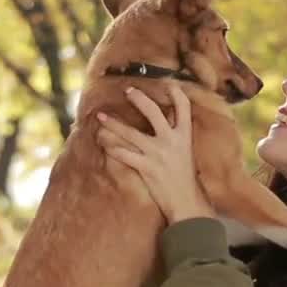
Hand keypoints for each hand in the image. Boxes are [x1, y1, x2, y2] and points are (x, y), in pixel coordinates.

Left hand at [96, 82, 213, 222]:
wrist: (187, 201)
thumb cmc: (185, 177)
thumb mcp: (186, 152)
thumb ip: (177, 135)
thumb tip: (168, 118)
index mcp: (185, 135)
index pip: (183, 106)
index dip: (176, 93)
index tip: (167, 84)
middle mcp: (172, 140)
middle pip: (153, 112)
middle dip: (139, 99)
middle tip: (127, 90)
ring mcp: (158, 153)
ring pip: (130, 133)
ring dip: (112, 124)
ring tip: (100, 117)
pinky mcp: (146, 167)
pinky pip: (124, 154)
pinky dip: (112, 148)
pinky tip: (103, 144)